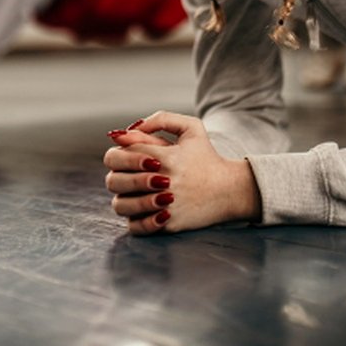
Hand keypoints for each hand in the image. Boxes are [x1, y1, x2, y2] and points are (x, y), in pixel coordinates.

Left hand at [104, 111, 260, 235]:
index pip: (121, 152)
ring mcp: (163, 206)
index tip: (135, 156)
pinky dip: (135, 218)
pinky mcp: (168, 224)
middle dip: (120, 175)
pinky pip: (136, 226)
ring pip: (121, 205)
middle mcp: (161, 182)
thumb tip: (127, 130)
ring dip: (126, 197)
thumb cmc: (207, 157)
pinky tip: (146, 209)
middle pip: (114, 180)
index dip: (123, 152)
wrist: (230, 190)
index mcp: (163, 157)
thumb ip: (161, 120)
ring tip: (140, 192)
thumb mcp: (191, 128)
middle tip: (135, 175)